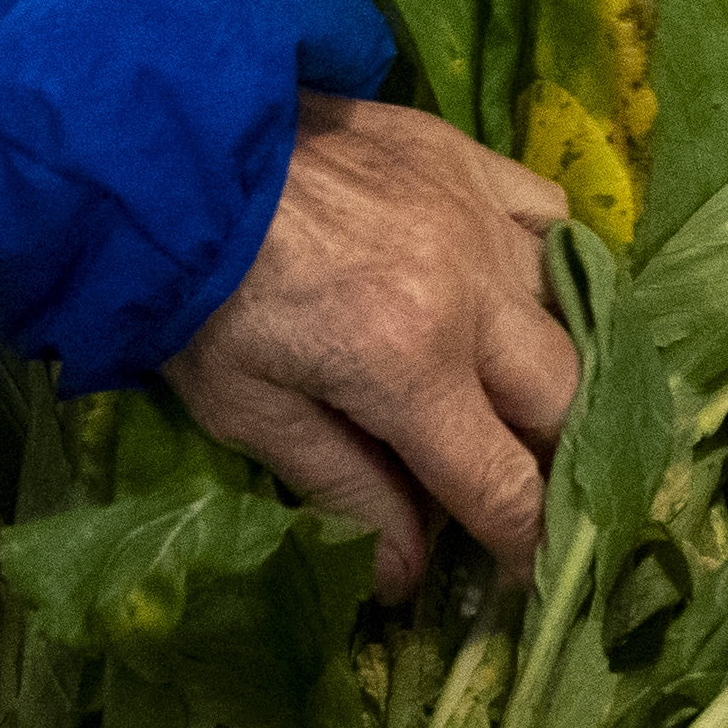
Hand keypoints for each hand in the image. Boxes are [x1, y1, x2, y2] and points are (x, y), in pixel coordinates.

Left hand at [169, 95, 579, 592]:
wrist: (155, 152)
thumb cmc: (192, 296)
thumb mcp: (245, 411)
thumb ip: (343, 490)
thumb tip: (409, 575)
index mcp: (408, 367)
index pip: (504, 484)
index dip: (524, 543)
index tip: (521, 568)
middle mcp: (470, 297)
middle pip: (564, 401)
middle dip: (550, 453)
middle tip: (514, 472)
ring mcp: (478, 220)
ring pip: (573, 311)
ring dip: (553, 363)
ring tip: (515, 387)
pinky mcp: (467, 162)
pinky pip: (551, 214)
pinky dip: (548, 261)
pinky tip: (512, 286)